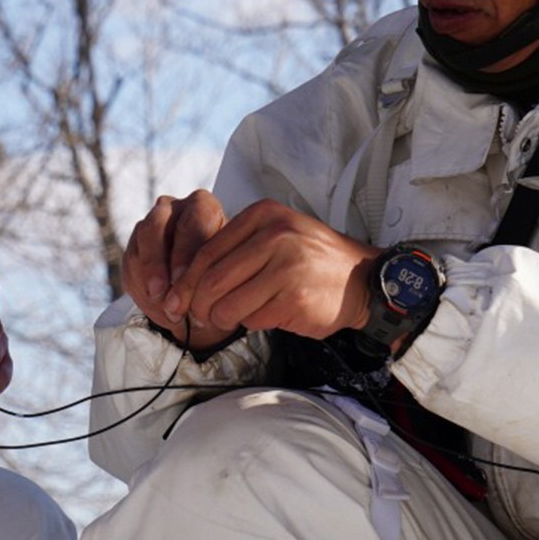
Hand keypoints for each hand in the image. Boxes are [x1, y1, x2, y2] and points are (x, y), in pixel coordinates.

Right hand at [122, 190, 228, 348]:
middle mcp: (173, 208)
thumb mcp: (224, 271)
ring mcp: (149, 225)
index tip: (180, 279)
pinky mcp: (135, 247)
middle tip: (160, 291)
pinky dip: (139, 287)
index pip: (191, 220)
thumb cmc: (222, 272)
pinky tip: (154, 304)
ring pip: (138, 247)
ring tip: (158, 303)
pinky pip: (129, 265)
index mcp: (202, 206)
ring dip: (146, 278)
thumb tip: (188, 294)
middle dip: (155, 262)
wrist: (207, 284)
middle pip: (155, 226)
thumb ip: (208, 274)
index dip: (184, 251)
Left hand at [172, 200, 380, 341]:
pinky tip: (266, 316)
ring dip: (223, 319)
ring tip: (233, 318)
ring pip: (227, 304)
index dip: (185, 281)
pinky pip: (253, 319)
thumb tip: (183, 283)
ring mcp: (287, 266)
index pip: (206, 251)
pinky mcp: (295, 297)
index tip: (175, 300)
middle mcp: (275, 236)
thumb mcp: (276, 236)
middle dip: (197, 305)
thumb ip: (235, 249)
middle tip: (198, 317)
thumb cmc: (310, 262)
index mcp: (264, 215)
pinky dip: (252, 323)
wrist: (363, 280)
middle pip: (211, 281)